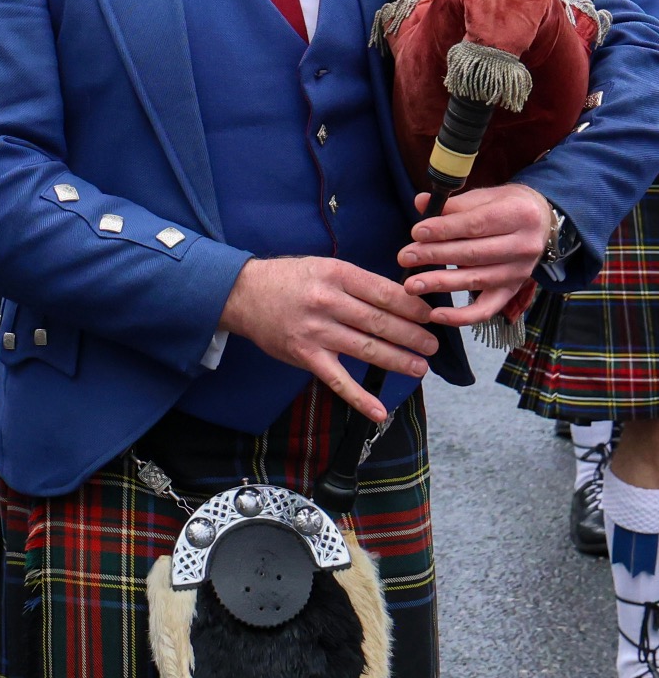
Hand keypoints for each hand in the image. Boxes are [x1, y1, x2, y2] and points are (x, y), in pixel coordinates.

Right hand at [219, 254, 439, 422]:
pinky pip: (338, 380)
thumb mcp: (324, 266)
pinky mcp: (305, 356)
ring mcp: (316, 331)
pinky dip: (360, 398)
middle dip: (412, 335)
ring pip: (366, 349)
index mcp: (336, 274)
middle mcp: (328, 302)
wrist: (244, 293)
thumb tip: (398, 299)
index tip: (429, 315)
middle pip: (379, 321)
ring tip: (420, 367)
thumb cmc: (290, 279)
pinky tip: (379, 411)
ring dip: (397, 360)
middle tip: (433, 345)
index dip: (410, 306)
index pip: (383, 292)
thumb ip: (357, 282)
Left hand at [398, 183, 550, 327]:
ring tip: (412, 284)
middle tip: (406, 257)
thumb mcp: (484, 197)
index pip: (476, 224)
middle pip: (473, 254)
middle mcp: (524, 246)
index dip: (444, 230)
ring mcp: (519, 273)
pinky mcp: (512, 291)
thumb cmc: (505, 206)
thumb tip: (420, 203)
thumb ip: (453, 204)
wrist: (540, 223)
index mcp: (518, 214)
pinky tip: (435, 314)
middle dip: (435, 256)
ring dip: (440, 284)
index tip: (416, 232)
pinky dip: (460, 317)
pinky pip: (486, 310)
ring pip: (476, 281)